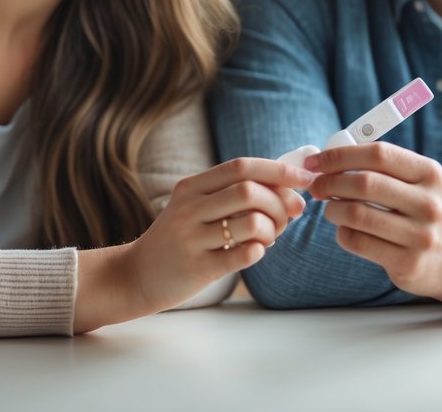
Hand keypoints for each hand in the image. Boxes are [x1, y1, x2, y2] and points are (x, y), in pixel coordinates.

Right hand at [125, 157, 315, 315]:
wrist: (136, 274)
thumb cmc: (180, 238)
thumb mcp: (197, 207)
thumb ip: (237, 196)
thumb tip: (293, 195)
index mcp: (192, 186)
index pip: (241, 166)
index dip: (279, 170)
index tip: (305, 180)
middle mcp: (190, 208)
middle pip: (249, 191)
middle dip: (280, 203)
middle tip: (287, 218)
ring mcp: (191, 238)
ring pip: (251, 223)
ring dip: (273, 229)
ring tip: (269, 237)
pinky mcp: (197, 268)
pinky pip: (242, 255)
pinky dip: (259, 251)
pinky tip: (256, 251)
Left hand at [303, 142, 441, 311]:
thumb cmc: (429, 212)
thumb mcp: (421, 181)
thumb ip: (384, 168)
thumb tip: (330, 158)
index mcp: (429, 173)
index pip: (378, 154)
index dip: (341, 155)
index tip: (317, 161)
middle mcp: (428, 203)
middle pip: (364, 183)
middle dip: (330, 182)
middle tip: (317, 186)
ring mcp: (420, 236)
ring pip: (357, 214)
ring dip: (333, 209)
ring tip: (332, 208)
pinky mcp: (408, 264)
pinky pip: (359, 242)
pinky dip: (342, 233)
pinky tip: (346, 229)